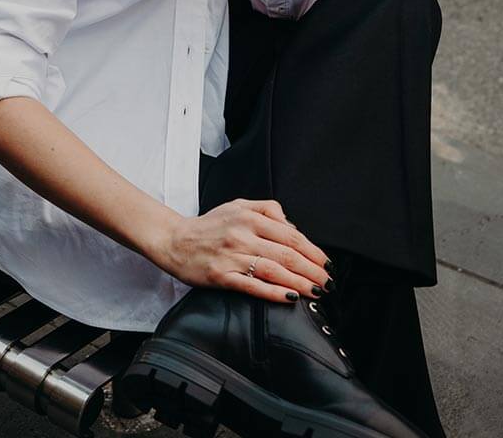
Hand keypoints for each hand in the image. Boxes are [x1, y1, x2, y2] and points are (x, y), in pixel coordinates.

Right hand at [155, 197, 332, 303]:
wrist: (174, 240)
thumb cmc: (209, 225)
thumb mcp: (238, 205)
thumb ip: (267, 209)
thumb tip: (293, 226)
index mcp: (249, 216)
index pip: (290, 235)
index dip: (312, 251)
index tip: (326, 263)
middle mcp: (242, 234)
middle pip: (286, 254)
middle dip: (312, 270)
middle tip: (327, 282)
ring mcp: (232, 256)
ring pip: (274, 271)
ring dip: (300, 283)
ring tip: (316, 291)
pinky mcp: (222, 276)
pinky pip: (253, 286)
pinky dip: (274, 292)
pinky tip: (289, 297)